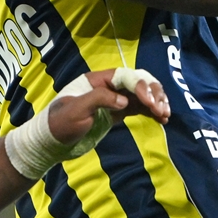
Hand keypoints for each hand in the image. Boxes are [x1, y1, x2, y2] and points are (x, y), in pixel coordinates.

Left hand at [47, 68, 169, 144]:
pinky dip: (151, 111)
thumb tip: (125, 100)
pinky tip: (162, 119)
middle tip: (161, 110)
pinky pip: (138, 107)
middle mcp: (107, 86)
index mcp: (97, 80)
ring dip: (155, 101)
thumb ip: (100, 100)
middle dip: (152, 93)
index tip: (150, 103)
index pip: (125, 76)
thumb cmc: (60, 123)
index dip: (141, 86)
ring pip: (141, 94)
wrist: (52, 141)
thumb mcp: (77, 110)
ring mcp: (113, 100)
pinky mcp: (116, 113)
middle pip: (137, 82)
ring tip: (164, 115)